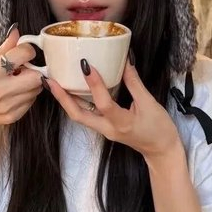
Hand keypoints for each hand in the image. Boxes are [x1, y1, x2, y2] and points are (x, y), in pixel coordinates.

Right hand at [0, 27, 42, 130]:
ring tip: (15, 82)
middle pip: (36, 76)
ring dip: (30, 83)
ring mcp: (7, 105)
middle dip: (32, 70)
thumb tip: (17, 32)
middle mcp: (0, 90)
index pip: (24, 54)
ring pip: (36, 89)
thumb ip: (3, 48)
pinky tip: (13, 94)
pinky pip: (31, 102)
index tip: (21, 53)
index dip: (26, 50)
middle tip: (21, 70)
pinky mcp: (12, 116)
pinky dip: (26, 96)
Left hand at [47, 60, 179, 159]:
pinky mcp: (104, 128)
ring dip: (65, 100)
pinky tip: (71, 89)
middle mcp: (108, 129)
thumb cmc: (160, 129)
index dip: (95, 84)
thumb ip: (134, 82)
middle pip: (78, 115)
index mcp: (122, 123)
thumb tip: (124, 61)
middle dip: (62, 98)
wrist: (161, 151)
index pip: (104, 103)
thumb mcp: (150, 103)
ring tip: (54, 83)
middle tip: (50, 80)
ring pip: (79, 116)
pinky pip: (86, 115)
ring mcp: (104, 130)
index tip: (86, 65)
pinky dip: (76, 102)